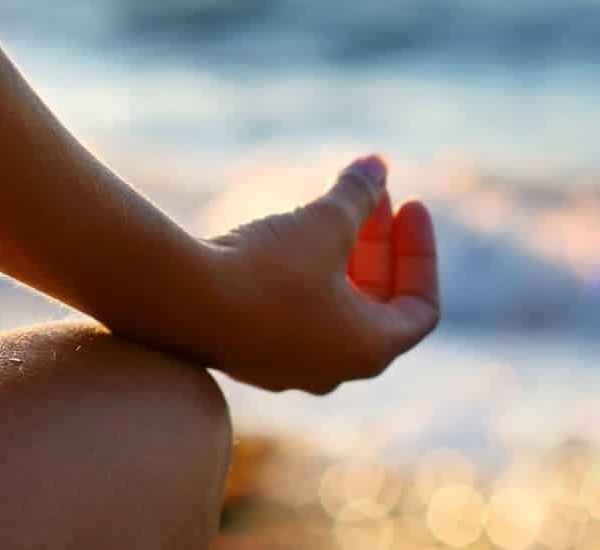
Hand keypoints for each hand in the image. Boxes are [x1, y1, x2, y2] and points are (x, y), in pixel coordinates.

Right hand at [198, 155, 438, 393]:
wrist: (178, 301)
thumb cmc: (266, 268)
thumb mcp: (323, 222)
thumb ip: (357, 194)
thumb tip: (377, 165)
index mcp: (368, 349)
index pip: (420, 307)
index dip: (421, 252)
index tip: (410, 203)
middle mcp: (332, 370)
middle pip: (374, 303)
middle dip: (376, 243)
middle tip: (369, 192)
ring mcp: (287, 368)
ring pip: (330, 308)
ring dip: (338, 256)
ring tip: (325, 205)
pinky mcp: (248, 355)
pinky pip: (290, 314)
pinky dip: (302, 276)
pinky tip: (282, 234)